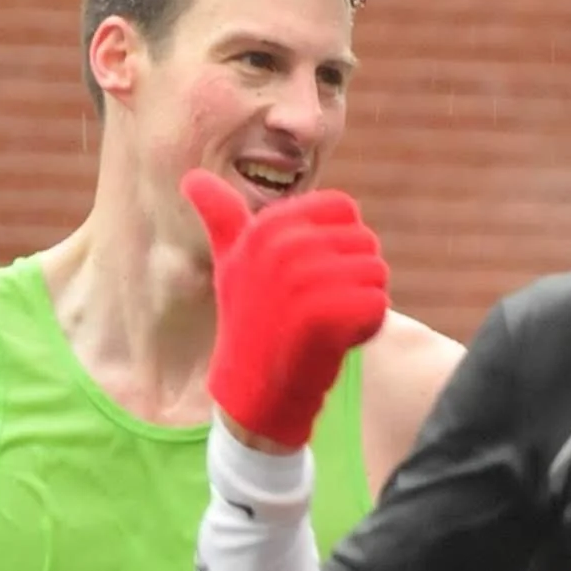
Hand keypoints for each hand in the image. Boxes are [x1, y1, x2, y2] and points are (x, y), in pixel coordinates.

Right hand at [183, 171, 389, 454]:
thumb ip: (221, 217)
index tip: (317, 274)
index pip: (344, 210)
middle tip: (321, 309)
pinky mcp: (325, 315)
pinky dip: (368, 328)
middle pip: (366, 243)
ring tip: (326, 326)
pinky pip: (378, 305)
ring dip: (363, 305)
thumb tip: (192, 177)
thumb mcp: (230, 265)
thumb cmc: (248, 324)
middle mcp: (283, 246)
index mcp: (268, 226)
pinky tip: (336, 343)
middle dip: (356, 278)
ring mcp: (304, 279)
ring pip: (377, 274)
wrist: (252, 393)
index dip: (343, 245)